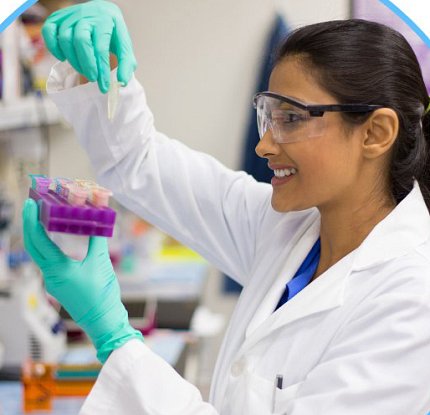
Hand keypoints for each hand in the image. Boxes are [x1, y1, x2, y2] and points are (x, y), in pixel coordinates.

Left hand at [22, 199, 142, 362]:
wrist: (103, 320)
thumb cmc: (102, 294)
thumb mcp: (100, 262)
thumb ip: (97, 239)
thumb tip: (99, 219)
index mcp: (57, 269)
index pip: (37, 241)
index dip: (32, 220)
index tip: (30, 203)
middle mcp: (50, 275)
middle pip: (33, 246)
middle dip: (30, 224)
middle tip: (32, 205)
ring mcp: (52, 280)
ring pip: (39, 254)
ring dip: (37, 235)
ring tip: (41, 217)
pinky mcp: (59, 283)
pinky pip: (48, 260)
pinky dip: (47, 245)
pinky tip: (55, 237)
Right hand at [42, 0, 136, 92]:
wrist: (102, 14)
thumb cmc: (113, 35)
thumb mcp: (124, 48)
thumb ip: (126, 65)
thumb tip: (122, 83)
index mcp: (106, 20)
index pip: (101, 47)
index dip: (102, 69)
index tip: (104, 86)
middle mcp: (87, 14)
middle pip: (81, 41)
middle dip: (87, 65)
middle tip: (93, 79)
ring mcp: (70, 15)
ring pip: (65, 38)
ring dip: (73, 60)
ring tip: (83, 71)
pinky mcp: (58, 17)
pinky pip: (49, 31)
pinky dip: (53, 47)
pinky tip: (63, 58)